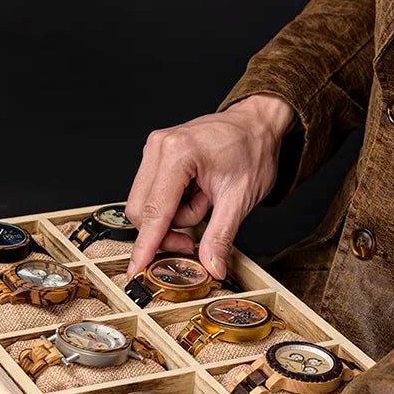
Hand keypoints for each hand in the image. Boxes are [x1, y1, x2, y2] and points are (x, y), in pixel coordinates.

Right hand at [125, 94, 295, 278]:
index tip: (136, 269)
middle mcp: (159, 147)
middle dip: (168, 231)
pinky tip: (196, 193)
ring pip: (146, 205)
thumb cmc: (252, 151)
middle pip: (142, 210)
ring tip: (205, 201)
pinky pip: (153, 194)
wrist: (257, 124)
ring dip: (175, 216)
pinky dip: (173, 205)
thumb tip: (212, 267)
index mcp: (178, 153)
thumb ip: (221, 236)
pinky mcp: (156, 155)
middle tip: (196, 237)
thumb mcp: (240, 199)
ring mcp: (154, 149)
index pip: (154, 211)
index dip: (146, 245)